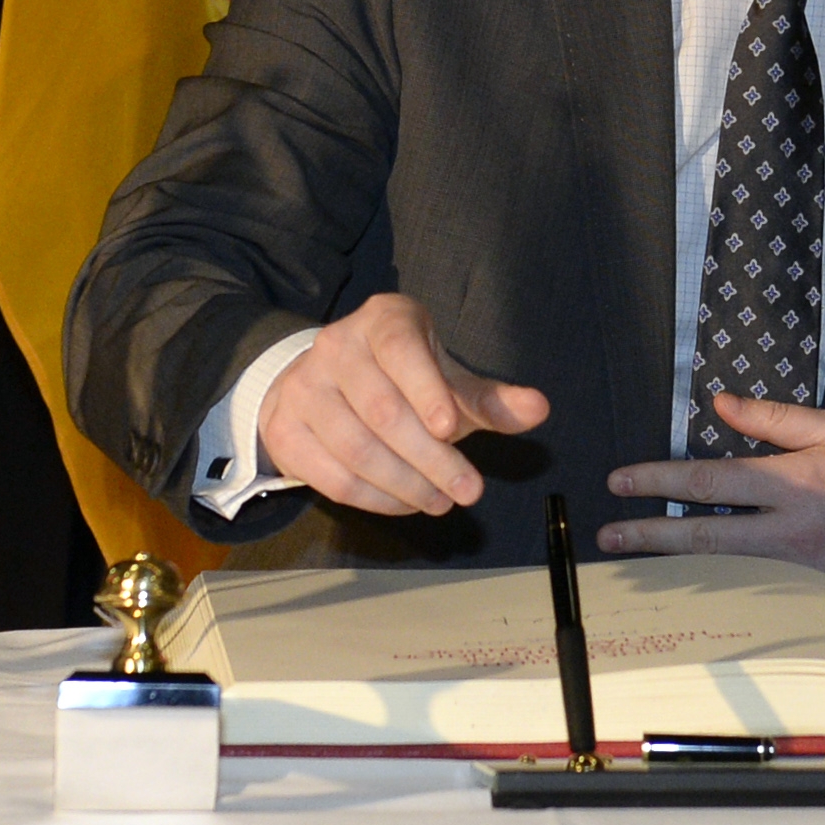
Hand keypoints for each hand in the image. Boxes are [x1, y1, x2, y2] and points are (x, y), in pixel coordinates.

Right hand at [260, 292, 549, 516]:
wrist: (326, 384)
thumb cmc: (403, 379)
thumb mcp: (447, 379)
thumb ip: (490, 398)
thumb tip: (539, 409)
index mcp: (383, 320)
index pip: (401, 350)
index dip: (426, 390)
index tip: (452, 430)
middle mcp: (336, 346)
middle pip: (383, 412)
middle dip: (431, 458)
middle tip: (468, 491)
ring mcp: (304, 387)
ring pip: (356, 449)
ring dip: (406, 485)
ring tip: (442, 502)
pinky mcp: (285, 429)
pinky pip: (332, 476)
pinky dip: (374, 499)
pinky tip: (406, 504)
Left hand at [599, 391, 824, 567]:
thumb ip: (777, 419)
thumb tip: (722, 405)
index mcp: (793, 482)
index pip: (710, 481)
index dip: (660, 480)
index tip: (622, 481)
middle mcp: (787, 530)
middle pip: (702, 537)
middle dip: (650, 536)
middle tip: (609, 539)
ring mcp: (797, 567)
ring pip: (721, 568)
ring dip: (673, 567)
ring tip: (633, 565)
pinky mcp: (810, 590)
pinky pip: (750, 585)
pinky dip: (714, 584)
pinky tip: (689, 586)